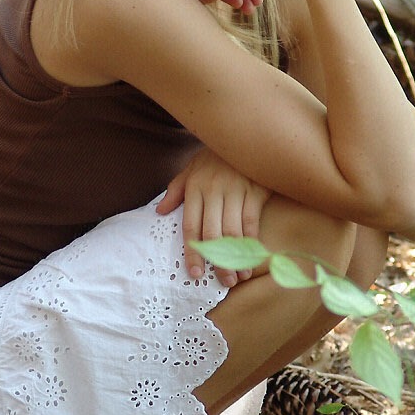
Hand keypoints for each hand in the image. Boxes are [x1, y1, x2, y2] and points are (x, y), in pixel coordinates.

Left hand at [156, 148, 271, 286]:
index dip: (192, 252)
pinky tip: (252, 257)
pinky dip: (252, 242)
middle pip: (212, 233)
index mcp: (195, 187)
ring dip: (236, 257)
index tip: (195, 273)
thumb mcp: (191, 169)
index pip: (190, 226)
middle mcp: (213, 190)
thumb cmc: (214, 156)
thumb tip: (159, 212)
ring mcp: (235, 190)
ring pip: (233, 231)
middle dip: (216, 261)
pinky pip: (252, 221)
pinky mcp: (255, 190)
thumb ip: (176, 191)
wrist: (243, 133)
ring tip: (237, 276)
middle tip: (220, 281)